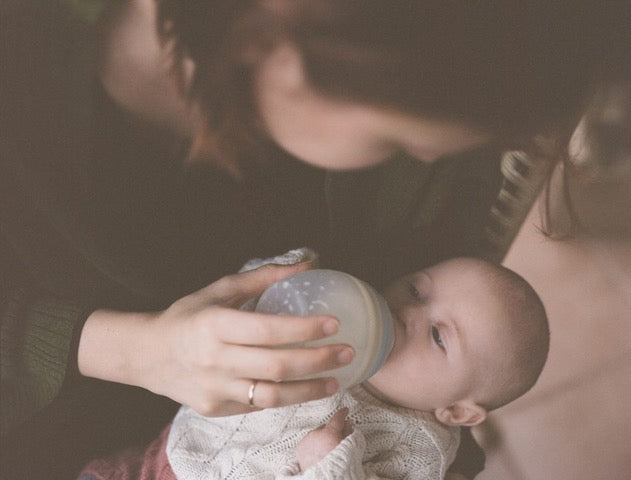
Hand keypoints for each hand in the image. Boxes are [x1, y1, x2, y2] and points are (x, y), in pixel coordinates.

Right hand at [78, 262, 353, 416]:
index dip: (304, 328)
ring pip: (271, 396)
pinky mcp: (215, 409)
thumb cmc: (188, 317)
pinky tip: (307, 389)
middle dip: (318, 360)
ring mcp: (215, 389)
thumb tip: (307, 264)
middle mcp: (214, 360)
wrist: (148, 355)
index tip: (334, 324)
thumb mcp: (220, 289)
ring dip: (310, 389)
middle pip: (276, 366)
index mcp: (214, 325)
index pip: (268, 330)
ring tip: (336, 380)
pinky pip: (257, 407)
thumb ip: (263, 277)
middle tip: (347, 353)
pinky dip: (286, 398)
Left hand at [296, 408, 352, 470]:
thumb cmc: (340, 467)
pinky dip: (313, 446)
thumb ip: (349, 435)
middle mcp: (315, 435)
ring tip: (328, 447)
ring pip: (315, 435)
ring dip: (321, 438)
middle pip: (326, 427)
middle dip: (332, 430)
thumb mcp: (350, 450)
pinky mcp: (299, 453)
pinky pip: (307, 444)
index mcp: (329, 433)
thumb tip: (349, 425)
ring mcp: (306, 443)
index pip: (337, 418)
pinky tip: (318, 453)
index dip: (342, 413)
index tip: (345, 410)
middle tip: (340, 434)